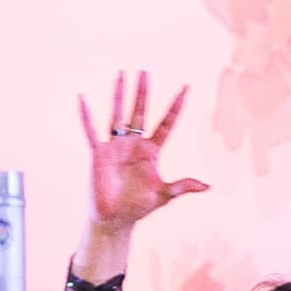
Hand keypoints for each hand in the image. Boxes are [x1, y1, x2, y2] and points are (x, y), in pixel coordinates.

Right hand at [74, 71, 209, 238]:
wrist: (115, 219)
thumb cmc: (138, 207)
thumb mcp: (164, 195)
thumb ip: (183, 187)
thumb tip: (208, 186)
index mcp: (151, 151)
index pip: (166, 123)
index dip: (176, 106)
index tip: (186, 87)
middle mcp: (134, 144)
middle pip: (139, 112)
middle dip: (143, 92)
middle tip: (145, 71)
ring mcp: (116, 147)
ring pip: (117, 115)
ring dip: (119, 95)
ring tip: (121, 74)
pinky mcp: (99, 153)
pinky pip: (91, 131)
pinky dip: (86, 116)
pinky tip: (82, 99)